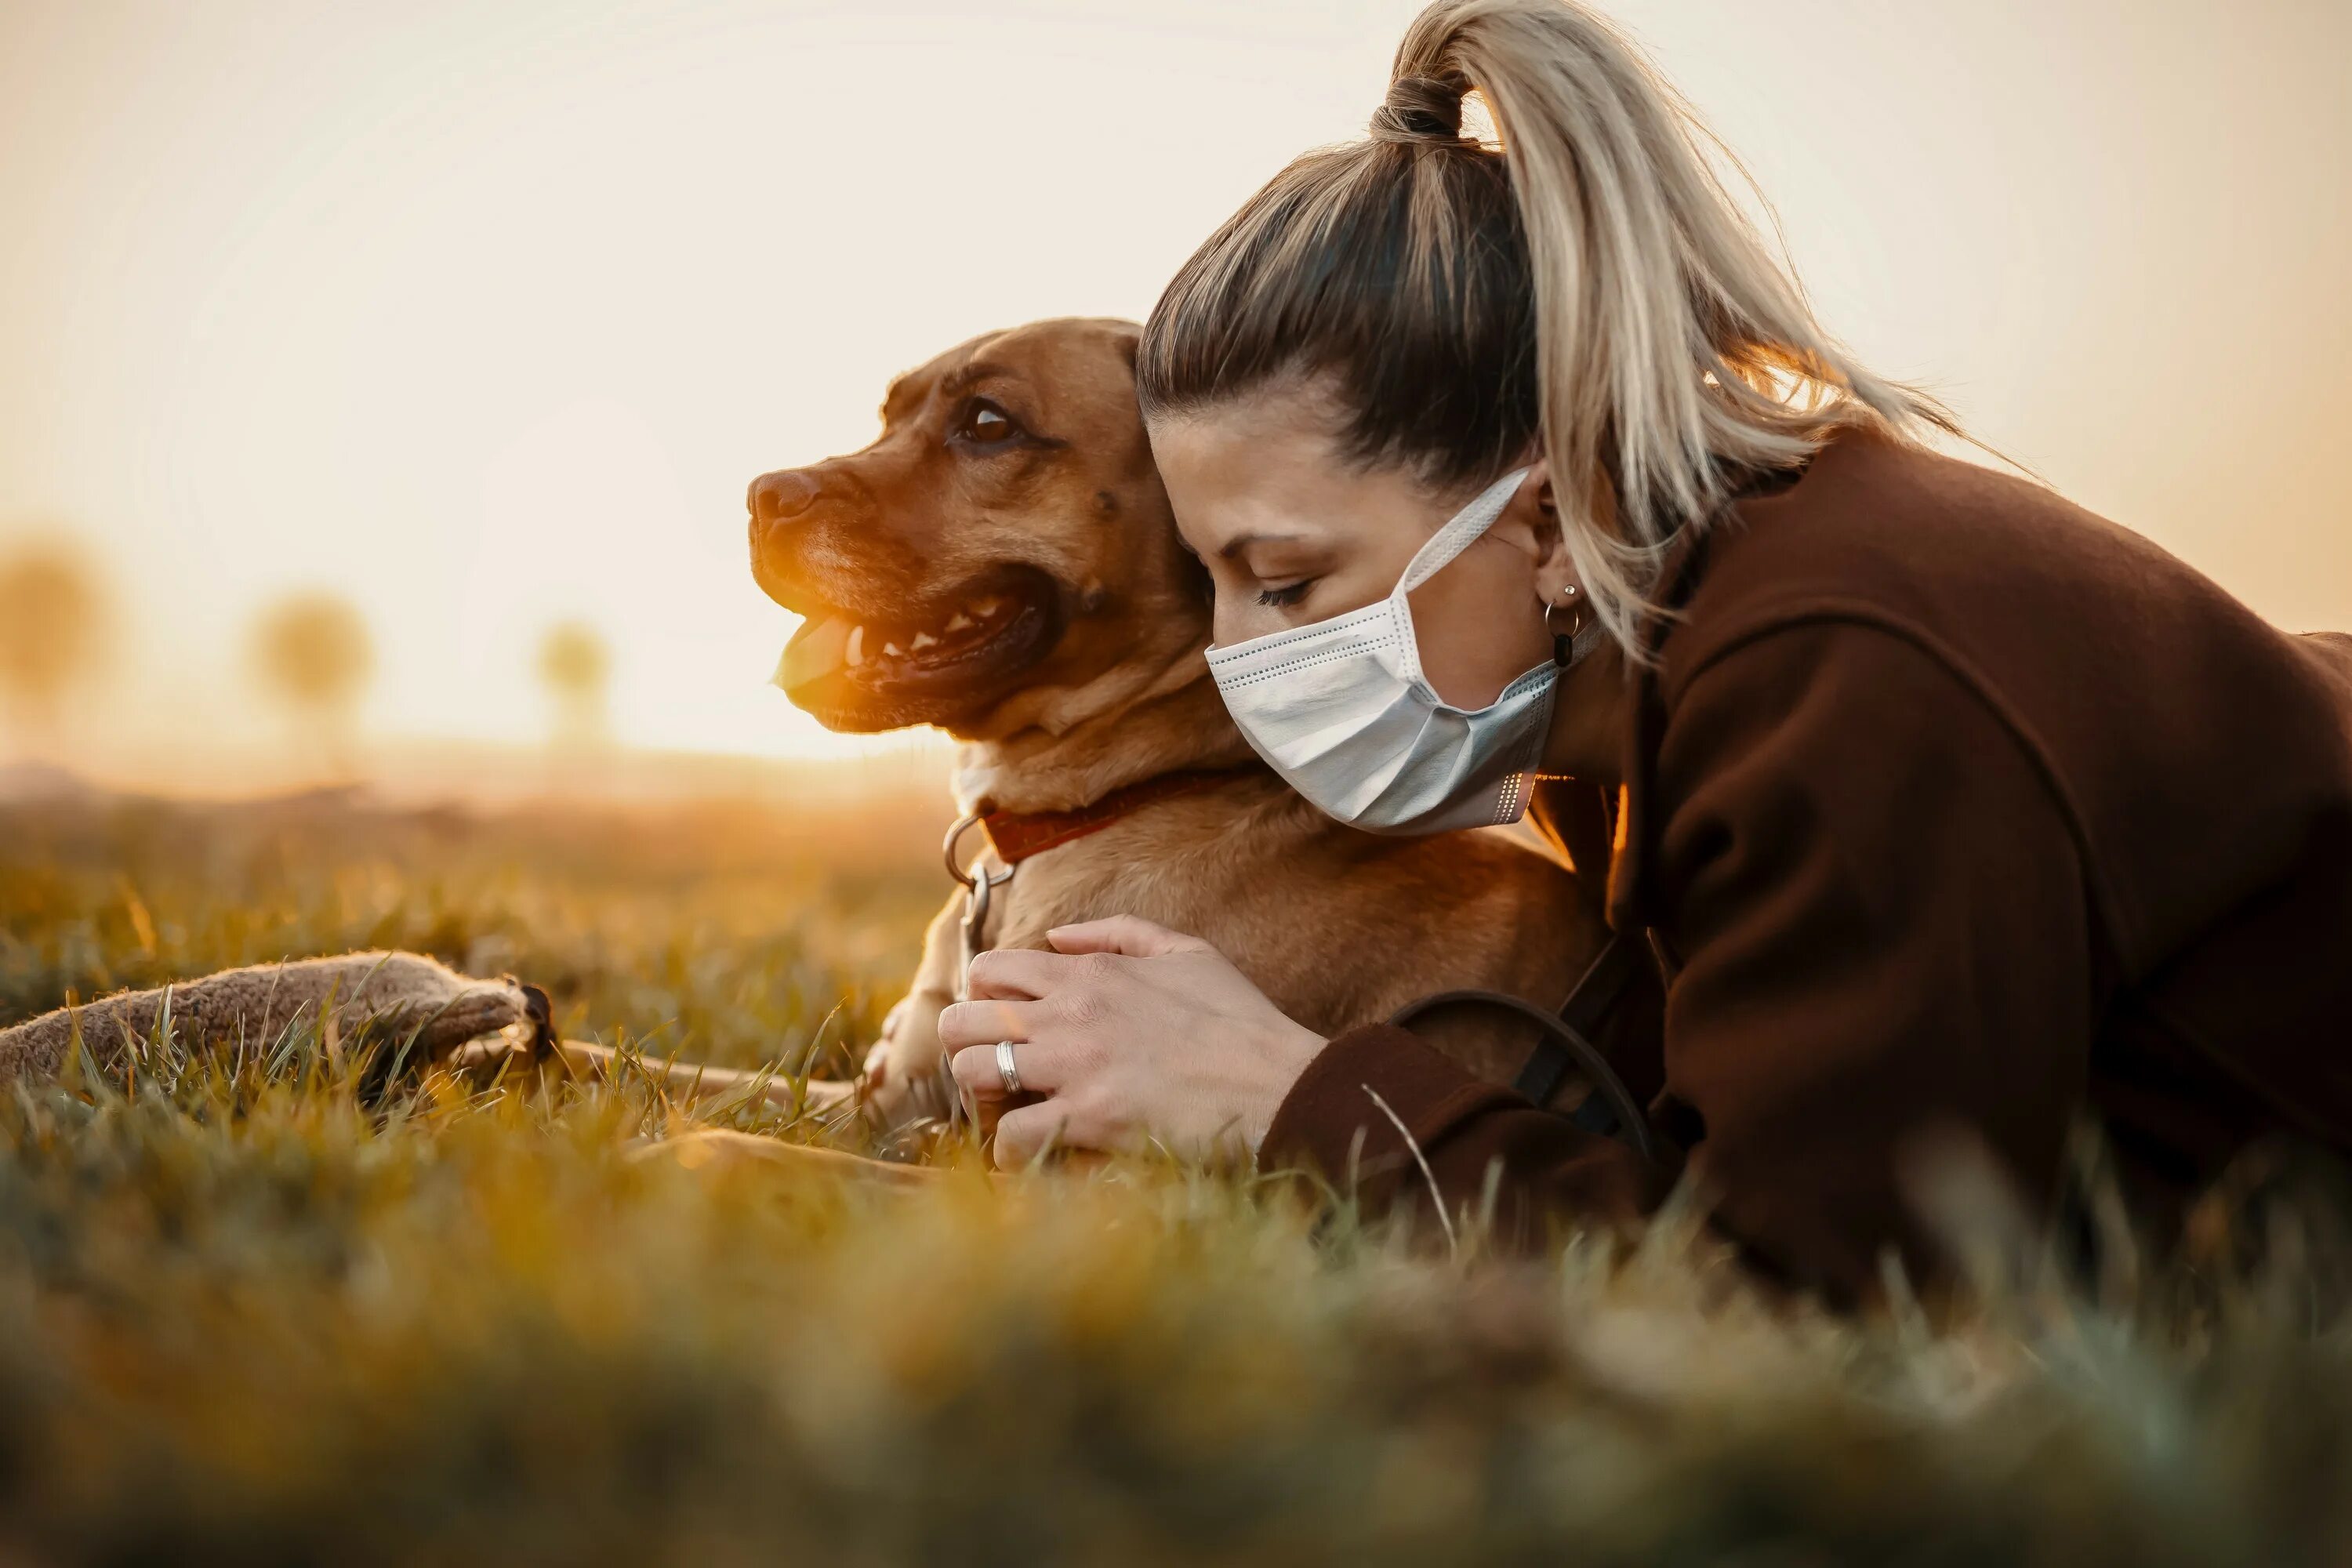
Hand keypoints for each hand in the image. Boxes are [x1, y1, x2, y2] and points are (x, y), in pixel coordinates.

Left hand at [937, 917, 1326, 1169]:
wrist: (1279, 1083)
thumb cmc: (1239, 1021)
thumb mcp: (1187, 952)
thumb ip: (1119, 931)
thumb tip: (1056, 936)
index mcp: (1090, 971)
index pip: (991, 969)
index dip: (983, 1000)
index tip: (1003, 1026)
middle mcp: (1070, 1011)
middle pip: (962, 1019)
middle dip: (966, 1047)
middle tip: (994, 1072)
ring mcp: (1076, 1064)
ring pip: (971, 1070)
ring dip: (980, 1097)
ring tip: (1007, 1111)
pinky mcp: (1089, 1117)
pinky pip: (1009, 1136)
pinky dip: (1008, 1152)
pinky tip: (1028, 1155)